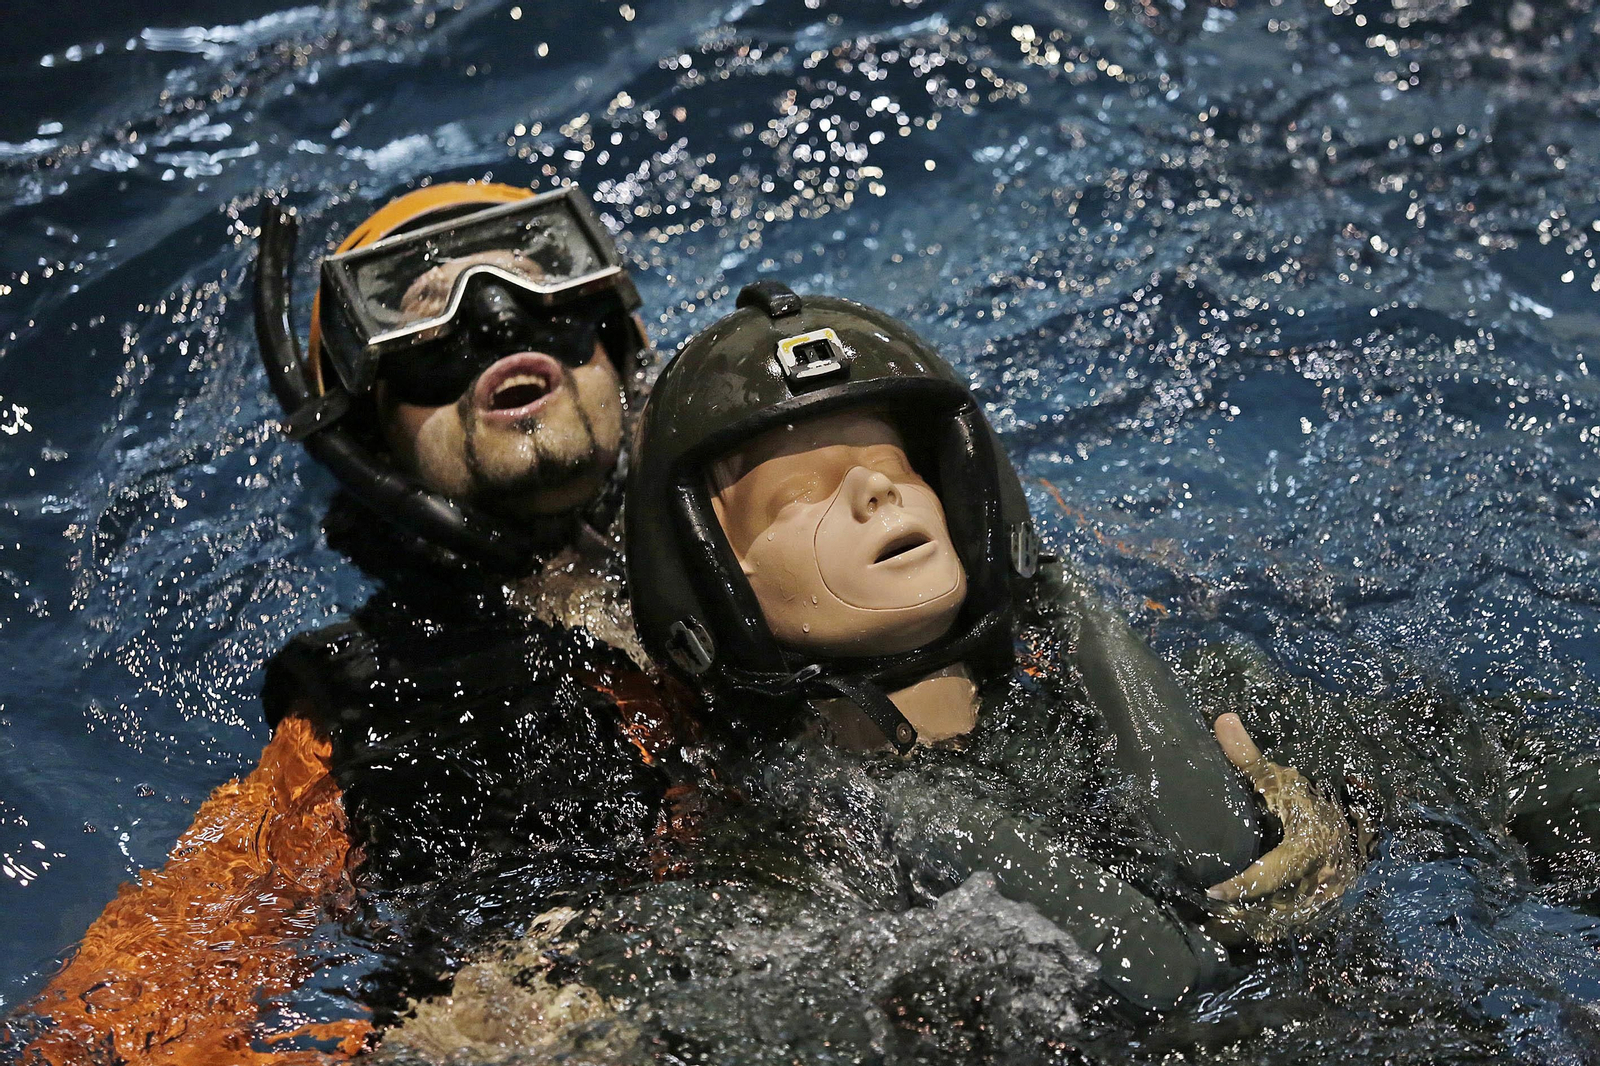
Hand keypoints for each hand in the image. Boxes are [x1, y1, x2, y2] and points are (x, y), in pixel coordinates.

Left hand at [1204, 713, 1362, 940]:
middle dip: (1239, 916)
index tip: (1211, 891)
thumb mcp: (1279, 779)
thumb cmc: (1307, 800)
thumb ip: (1249, 757)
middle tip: (1202, 916)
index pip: (1272, 873)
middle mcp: (1318, 880)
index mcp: (1307, 848)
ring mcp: (1322, 901)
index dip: (1242, 885)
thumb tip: (1223, 719)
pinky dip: (1263, 931)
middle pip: (1274, 908)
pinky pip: (1288, 929)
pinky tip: (1235, 931)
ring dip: (1248, 929)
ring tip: (1211, 928)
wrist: (1355, 823)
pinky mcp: (1320, 912)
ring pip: (1281, 925)